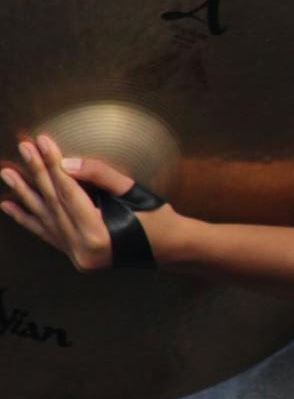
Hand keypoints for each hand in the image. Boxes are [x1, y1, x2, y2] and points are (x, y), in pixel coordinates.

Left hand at [0, 137, 158, 271]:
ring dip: (24, 194)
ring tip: (7, 173)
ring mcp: (78, 257)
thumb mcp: (133, 192)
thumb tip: (67, 163)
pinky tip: (10, 206)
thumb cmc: (158, 220)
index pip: (69, 192)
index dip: (54, 163)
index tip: (43, 141)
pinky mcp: (76, 257)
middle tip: (23, 148)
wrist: (173, 248)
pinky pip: (47, 234)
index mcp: (98, 236)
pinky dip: (28, 219)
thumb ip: (100, 176)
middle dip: (37, 172)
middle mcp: (83, 250)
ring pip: (45, 218)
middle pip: (54, 203)